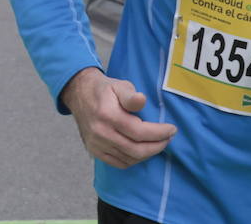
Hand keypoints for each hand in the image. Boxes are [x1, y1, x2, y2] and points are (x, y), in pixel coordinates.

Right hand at [60, 67, 176, 168]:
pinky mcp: (94, 150)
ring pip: (130, 158)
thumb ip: (131, 95)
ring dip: (147, 153)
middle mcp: (100, 132)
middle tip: (167, 139)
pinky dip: (134, 160)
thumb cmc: (104, 90)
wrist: (78, 94)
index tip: (172, 129)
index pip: (139, 132)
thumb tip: (141, 99)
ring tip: (156, 143)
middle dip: (157, 146)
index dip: (159, 133)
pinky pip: (119, 163)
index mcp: (107, 115)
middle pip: (136, 150)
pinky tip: (140, 150)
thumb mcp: (119, 86)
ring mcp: (96, 143)